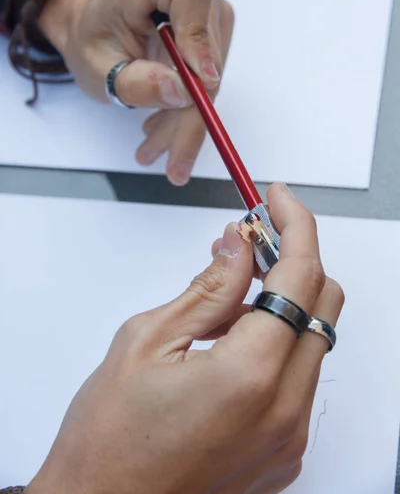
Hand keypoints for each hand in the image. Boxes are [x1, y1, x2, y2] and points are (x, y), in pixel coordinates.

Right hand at [25, 184, 343, 493]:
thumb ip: (208, 287)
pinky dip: (279, 341)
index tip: (276, 200)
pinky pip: (300, 377)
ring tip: (234, 289)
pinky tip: (237, 334)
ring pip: (315, 339)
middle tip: (253, 239)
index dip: (293, 225)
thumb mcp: (148, 339)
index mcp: (250, 376)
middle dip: (294, 258)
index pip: (300, 276)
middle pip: (323, 304)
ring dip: (285, 299)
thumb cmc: (108, 437)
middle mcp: (285, 411)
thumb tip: (239, 245)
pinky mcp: (284, 450)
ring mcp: (289, 436)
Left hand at [38, 0, 233, 185]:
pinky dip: (188, 111)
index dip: (200, 38)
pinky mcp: (210, 33)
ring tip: (156, 149)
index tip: (200, 86)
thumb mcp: (99, 69)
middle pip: (208, 48)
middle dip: (193, 112)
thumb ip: (136, 82)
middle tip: (175, 162)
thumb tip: (183, 93)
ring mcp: (202, 10)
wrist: (92, 33)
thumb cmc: (91, 43)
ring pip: (213, 72)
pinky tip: (164, 133)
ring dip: (188, 120)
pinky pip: (208, 78)